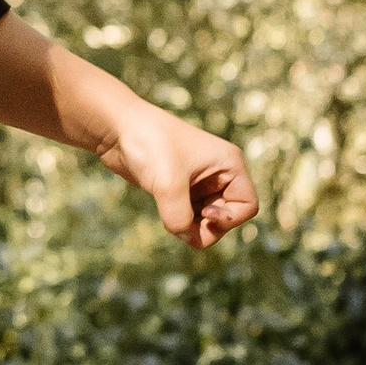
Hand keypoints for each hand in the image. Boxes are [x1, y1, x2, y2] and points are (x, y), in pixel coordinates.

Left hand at [91, 99, 258, 249]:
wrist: (118, 128)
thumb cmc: (149, 145)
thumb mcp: (168, 186)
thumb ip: (180, 220)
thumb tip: (184, 236)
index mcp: (229, 163)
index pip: (247, 206)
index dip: (228, 219)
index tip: (204, 213)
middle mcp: (219, 172)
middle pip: (227, 217)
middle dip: (206, 227)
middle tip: (180, 225)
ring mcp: (200, 181)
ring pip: (207, 220)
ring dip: (191, 226)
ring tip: (169, 215)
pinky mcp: (180, 187)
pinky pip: (190, 216)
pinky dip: (180, 221)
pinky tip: (164, 212)